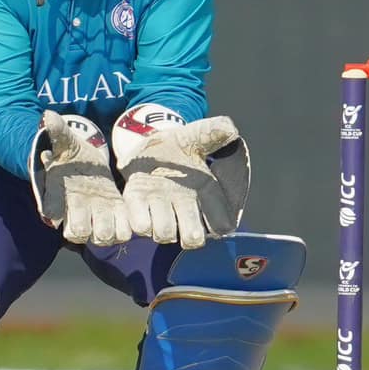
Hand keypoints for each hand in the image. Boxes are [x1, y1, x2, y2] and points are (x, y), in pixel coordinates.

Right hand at [31, 111, 130, 245]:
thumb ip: (58, 132)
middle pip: (81, 234)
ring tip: (118, 212)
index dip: (65, 215)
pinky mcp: (114, 219)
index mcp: (59, 198)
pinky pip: (122, 232)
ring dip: (112, 229)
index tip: (74, 203)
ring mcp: (95, 219)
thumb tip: (48, 116)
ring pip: (103, 237)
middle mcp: (75, 214)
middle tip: (103, 210)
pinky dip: (127, 226)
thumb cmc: (72, 156)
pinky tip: (130, 213)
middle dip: (93, 226)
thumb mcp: (66, 142)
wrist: (86, 167)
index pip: (55, 217)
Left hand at [113, 105, 249, 250]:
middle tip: (182, 205)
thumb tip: (230, 130)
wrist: (148, 146)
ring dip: (161, 221)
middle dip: (189, 231)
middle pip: (193, 239)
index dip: (218, 219)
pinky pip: (139, 224)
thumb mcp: (198, 134)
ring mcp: (162, 213)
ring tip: (159, 199)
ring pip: (165, 234)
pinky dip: (140, 217)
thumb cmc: (180, 144)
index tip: (209, 197)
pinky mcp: (138, 208)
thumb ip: (216, 131)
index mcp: (208, 195)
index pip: (222, 225)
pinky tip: (142, 197)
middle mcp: (187, 211)